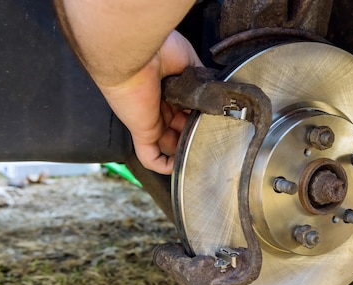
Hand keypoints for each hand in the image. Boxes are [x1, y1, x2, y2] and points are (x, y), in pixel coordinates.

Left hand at [98, 31, 201, 173]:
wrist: (136, 50)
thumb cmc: (157, 49)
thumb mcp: (189, 63)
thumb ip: (201, 82)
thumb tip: (214, 95)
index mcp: (170, 89)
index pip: (187, 111)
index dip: (201, 119)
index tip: (216, 121)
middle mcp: (160, 106)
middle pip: (181, 130)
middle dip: (197, 134)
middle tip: (213, 134)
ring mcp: (150, 120)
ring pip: (170, 145)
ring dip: (185, 150)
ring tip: (203, 149)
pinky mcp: (142, 131)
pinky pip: (151, 158)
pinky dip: (165, 166)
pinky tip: (179, 168)